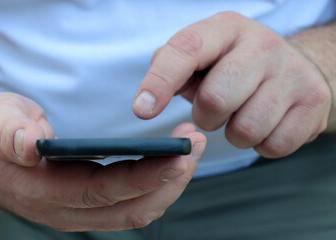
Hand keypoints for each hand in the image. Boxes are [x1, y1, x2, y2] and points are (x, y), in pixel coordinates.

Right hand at [0, 93, 205, 230]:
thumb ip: (7, 132)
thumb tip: (30, 144)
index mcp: (40, 189)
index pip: (101, 191)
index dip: (143, 177)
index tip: (179, 157)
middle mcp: (62, 211)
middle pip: (129, 209)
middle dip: (170, 181)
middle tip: (196, 144)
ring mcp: (75, 214)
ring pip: (134, 213)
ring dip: (169, 186)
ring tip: (191, 151)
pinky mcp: (85, 207)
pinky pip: (128, 207)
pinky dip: (156, 189)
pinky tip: (170, 165)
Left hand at [133, 12, 331, 157]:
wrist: (294, 69)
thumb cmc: (233, 66)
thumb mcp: (202, 56)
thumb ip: (171, 69)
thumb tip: (149, 99)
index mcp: (225, 29)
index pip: (186, 50)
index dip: (160, 82)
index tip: (142, 111)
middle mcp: (262, 44)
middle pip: (215, 100)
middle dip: (205, 116)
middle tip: (213, 110)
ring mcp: (292, 72)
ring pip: (244, 130)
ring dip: (233, 133)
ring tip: (241, 114)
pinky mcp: (313, 102)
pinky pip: (272, 146)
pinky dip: (260, 144)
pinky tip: (264, 124)